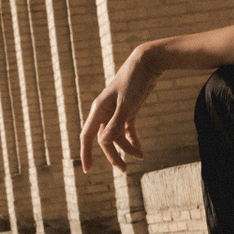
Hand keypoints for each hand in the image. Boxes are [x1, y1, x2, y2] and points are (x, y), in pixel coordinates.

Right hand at [78, 45, 160, 172]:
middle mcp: (105, 112)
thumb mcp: (127, 104)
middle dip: (114, 155)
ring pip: (117, 136)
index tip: (88, 170)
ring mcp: (117, 111)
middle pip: (105, 139)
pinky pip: (127, 130)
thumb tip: (104, 142)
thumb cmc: (134, 81)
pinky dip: (132, 140)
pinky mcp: (128, 110)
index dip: (86, 153)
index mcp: (99, 110)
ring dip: (127, 148)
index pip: (88, 136)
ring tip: (141, 156)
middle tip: (124, 170)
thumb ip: (116, 123)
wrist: (147, 63)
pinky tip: (139, 149)